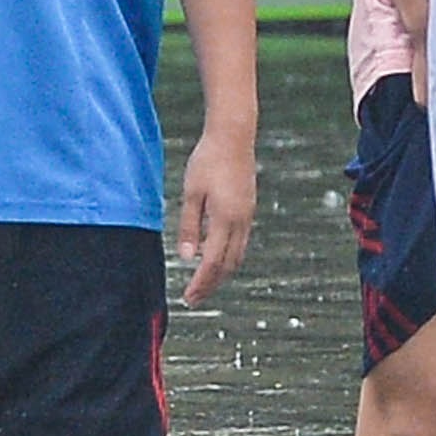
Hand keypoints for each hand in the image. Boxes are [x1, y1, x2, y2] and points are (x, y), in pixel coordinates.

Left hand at [172, 118, 256, 302]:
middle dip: (210, 285)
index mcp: (224, 219)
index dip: (200, 284)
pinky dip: (228, 258)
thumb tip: (187, 258)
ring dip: (220, 274)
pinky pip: (240, 243)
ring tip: (203, 284)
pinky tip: (215, 259)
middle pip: (227, 265)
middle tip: (193, 299)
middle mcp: (240, 222)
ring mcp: (247, 216)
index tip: (188, 298)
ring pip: (237, 256)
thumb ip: (189, 226)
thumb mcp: (191, 193)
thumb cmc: (208, 161)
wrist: (234, 137)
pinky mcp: (248, 210)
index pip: (212, 263)